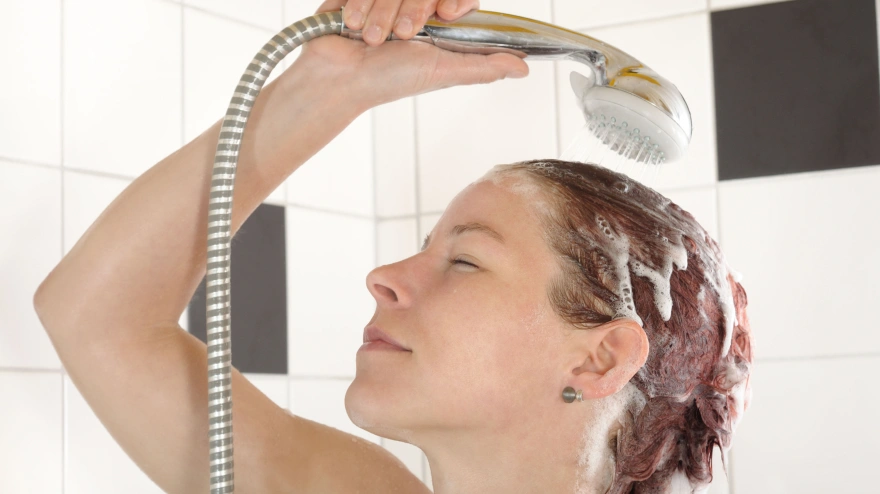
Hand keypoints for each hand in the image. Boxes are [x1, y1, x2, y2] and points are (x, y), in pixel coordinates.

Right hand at [286, 0, 528, 112]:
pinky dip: (360, 4)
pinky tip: (353, 24)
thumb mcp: (442, 73)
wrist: (336, 78)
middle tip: (402, 36)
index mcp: (438, 23)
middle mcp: (414, 6)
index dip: (458, 1)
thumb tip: (524, 68)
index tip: (449, 14)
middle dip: (414, 11)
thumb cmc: (386, 81)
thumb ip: (483, 67)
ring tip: (372, 39)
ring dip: (383, 13)